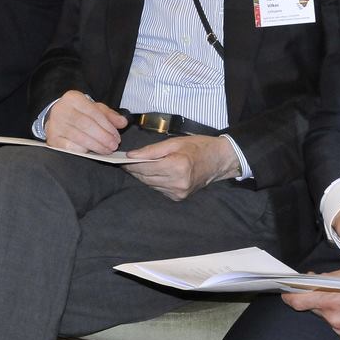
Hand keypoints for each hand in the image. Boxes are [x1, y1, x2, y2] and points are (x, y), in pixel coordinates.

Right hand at [43, 90, 126, 153]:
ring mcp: (54, 125)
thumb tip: (122, 122)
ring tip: (106, 150)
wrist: (57, 118)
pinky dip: (82, 150)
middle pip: (86, 125)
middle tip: (113, 146)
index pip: (93, 112)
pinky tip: (91, 152)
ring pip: (78, 137)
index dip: (107, 126)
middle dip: (102, 137)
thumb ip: (109, 115)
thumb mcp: (94, 109)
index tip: (117, 137)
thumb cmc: (79, 113)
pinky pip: (69, 147)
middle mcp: (61, 110)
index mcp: (73, 98)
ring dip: (95, 145)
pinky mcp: (51, 139)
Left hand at [123, 135, 240, 200]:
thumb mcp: (174, 142)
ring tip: (135, 167)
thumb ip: (152, 150)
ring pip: (150, 184)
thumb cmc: (197, 146)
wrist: (219, 160)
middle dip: (134, 170)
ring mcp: (178, 192)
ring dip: (142, 176)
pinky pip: (158, 189)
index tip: (121, 159)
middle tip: (124, 163)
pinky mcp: (178, 197)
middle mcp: (177, 182)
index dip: (131, 164)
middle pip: (146, 177)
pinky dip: (152, 181)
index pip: (145, 167)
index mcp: (177, 166)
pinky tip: (151, 173)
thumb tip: (131, 155)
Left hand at [281, 264, 339, 339]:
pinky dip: (339, 315)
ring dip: (329, 306)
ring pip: (324, 315)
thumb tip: (311, 279)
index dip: (289, 295)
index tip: (286, 290)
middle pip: (311, 306)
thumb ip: (328, 277)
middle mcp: (333, 317)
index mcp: (333, 299)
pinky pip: (336, 324)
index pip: (298, 301)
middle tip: (322, 287)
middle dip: (313, 296)